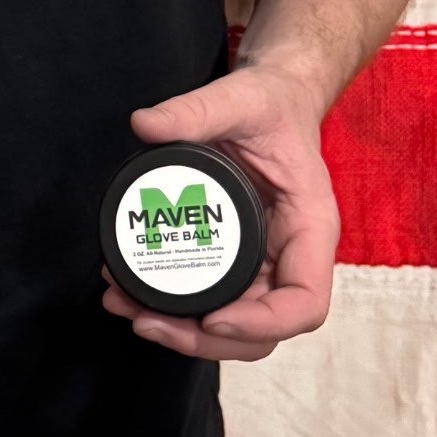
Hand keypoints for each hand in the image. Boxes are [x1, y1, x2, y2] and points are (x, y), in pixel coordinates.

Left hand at [99, 61, 338, 359]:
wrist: (273, 99)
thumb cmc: (271, 105)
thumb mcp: (240, 98)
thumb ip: (197, 109)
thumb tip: (144, 124)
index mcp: (310, 226)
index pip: (304, 303)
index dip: (261, 322)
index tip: (212, 319)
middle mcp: (292, 255)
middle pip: (262, 329)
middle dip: (203, 339)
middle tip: (145, 322)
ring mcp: (265, 262)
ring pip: (235, 325)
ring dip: (182, 331)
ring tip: (125, 307)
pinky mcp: (236, 258)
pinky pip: (213, 298)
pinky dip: (175, 305)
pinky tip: (131, 292)